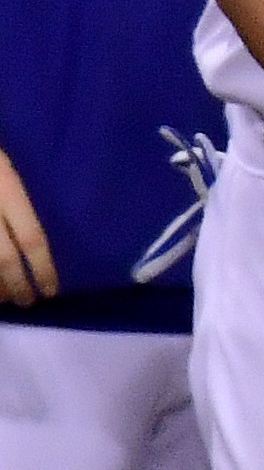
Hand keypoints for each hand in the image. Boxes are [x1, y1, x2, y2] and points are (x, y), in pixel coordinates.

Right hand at [0, 143, 57, 306]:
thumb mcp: (5, 167)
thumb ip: (16, 200)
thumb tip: (34, 241)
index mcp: (7, 189)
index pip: (32, 237)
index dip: (44, 268)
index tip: (53, 291)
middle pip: (4, 258)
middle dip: (17, 284)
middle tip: (28, 302)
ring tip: (4, 299)